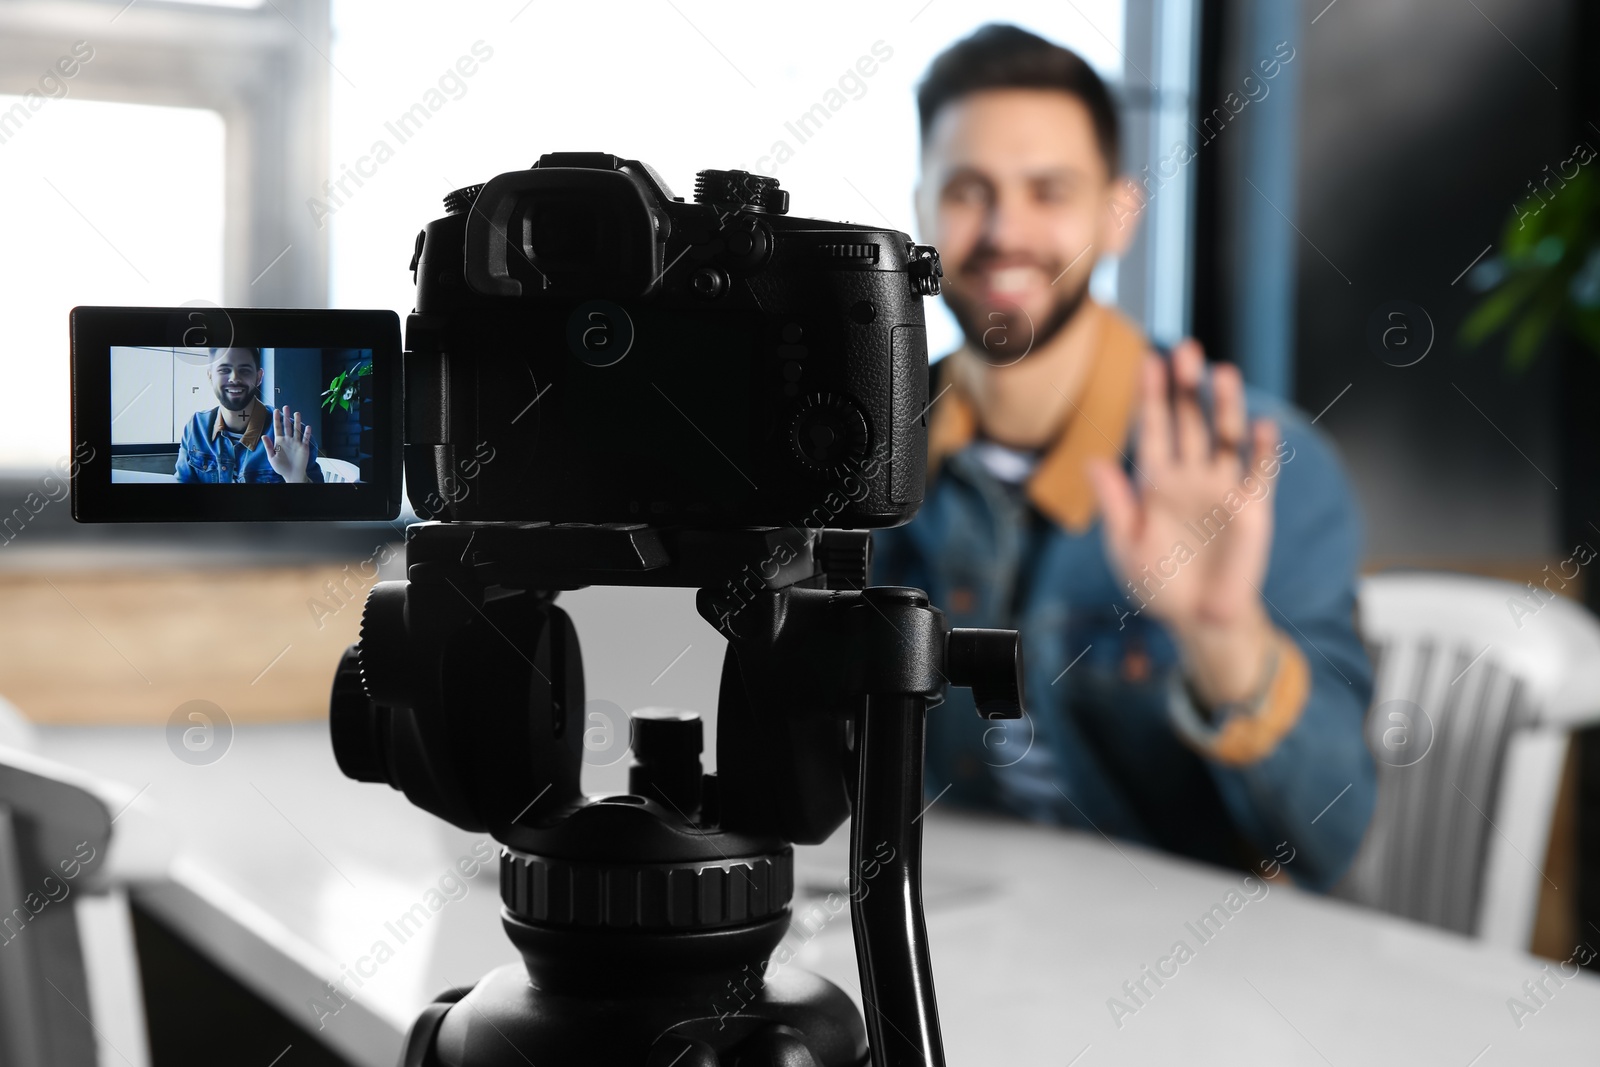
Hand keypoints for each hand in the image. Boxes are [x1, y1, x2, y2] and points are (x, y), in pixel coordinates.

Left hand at [264, 405, 312, 483]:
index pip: (278, 427)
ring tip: (297, 413)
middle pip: (287, 426)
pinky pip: (306, 438)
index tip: (276, 410)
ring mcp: (296, 443)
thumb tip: (264, 436)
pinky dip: (307, 433)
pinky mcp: (304, 447)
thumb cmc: (281, 467)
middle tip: (286, 407)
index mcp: (279, 441)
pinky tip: (307, 427)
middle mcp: (288, 440)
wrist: (292, 474)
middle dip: (286, 416)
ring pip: (297, 430)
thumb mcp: (271, 457)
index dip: (277, 419)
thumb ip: (268, 446)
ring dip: (297, 422)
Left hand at [1086, 340, 1279, 706]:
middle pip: (1190, 421)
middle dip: (1187, 387)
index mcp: (1155, 481)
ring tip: (1222, 372)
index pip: (1154, 428)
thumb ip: (1114, 503)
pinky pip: (1258, 473)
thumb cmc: (1157, 583)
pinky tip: (1261, 426)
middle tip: (1185, 349)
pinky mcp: (1252, 509)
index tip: (1148, 359)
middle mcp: (1190, 476)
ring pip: (1224, 437)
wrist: (1197, 618)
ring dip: (1225, 406)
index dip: (1152, 396)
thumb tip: (1093, 459)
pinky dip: (1260, 450)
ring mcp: (1223, 488)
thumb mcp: (1126, 545)